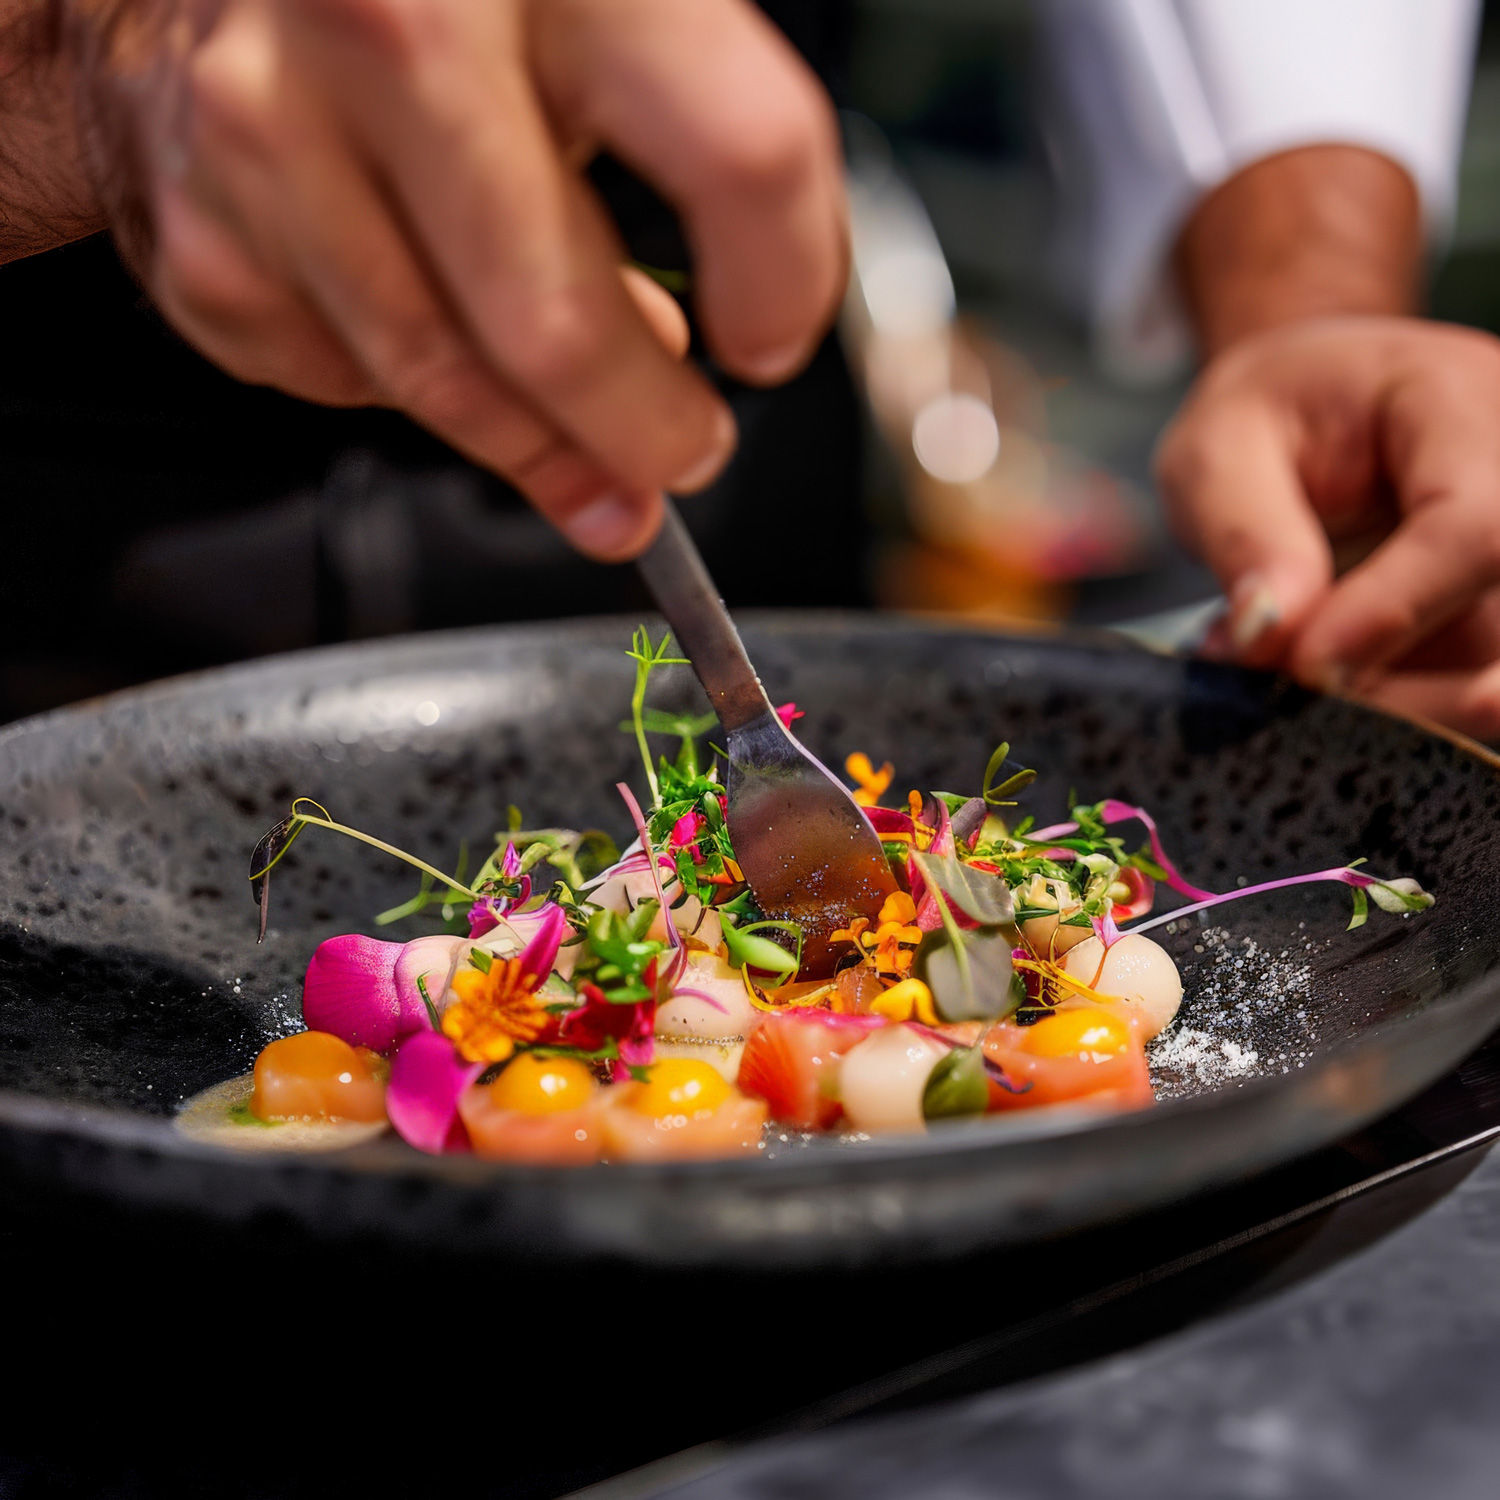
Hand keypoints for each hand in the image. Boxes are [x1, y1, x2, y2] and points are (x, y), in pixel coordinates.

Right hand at [59, 0, 846, 558]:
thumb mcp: (583, 10)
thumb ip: (669, 143)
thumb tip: (681, 355)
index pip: (741, 153)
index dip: (785, 282)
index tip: (774, 340)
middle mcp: (390, 29)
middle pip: (564, 329)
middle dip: (649, 431)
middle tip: (684, 448)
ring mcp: (273, 138)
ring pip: (454, 388)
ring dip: (545, 448)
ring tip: (595, 457)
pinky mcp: (206, 240)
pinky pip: (351, 387)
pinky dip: (417, 392)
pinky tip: (437, 336)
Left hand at [1156, 315, 1499, 738]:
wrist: (1297, 426)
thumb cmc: (1261, 425)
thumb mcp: (1217, 453)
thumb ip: (1244, 534)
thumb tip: (1270, 632)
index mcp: (1461, 403)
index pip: (1474, 523)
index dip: (1395, 610)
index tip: (1305, 668)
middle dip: (1409, 682)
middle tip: (1295, 701)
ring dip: (1411, 712)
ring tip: (1300, 702)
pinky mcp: (1496, 621)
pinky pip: (1475, 688)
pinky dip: (1411, 717)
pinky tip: (1336, 713)